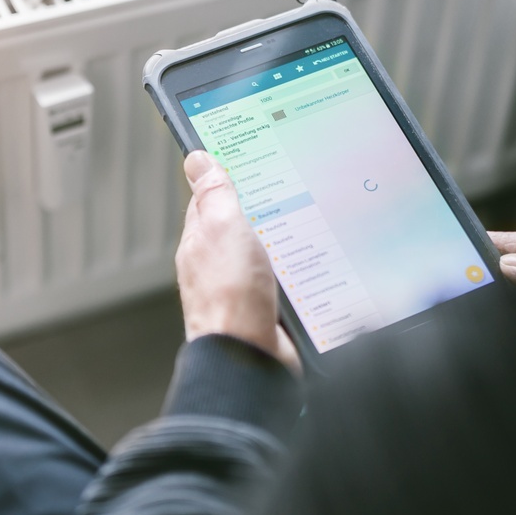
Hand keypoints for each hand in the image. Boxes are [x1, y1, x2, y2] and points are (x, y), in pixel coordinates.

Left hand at [176, 151, 300, 372]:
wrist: (251, 357)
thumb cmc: (229, 298)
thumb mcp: (223, 228)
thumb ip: (215, 194)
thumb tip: (197, 159)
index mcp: (200, 241)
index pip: (210, 198)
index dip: (228, 176)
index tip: (249, 157)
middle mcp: (219, 265)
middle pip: (244, 224)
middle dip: (266, 206)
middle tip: (292, 186)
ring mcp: (245, 287)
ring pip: (270, 251)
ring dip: (289, 239)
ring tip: (310, 220)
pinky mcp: (271, 307)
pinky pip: (289, 278)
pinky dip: (302, 268)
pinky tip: (317, 260)